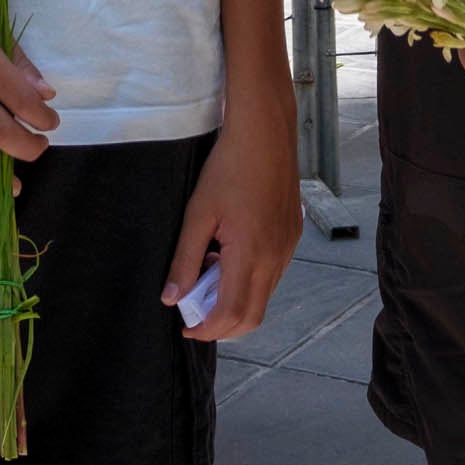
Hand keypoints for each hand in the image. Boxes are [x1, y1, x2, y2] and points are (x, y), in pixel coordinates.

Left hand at [163, 107, 300, 340]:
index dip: (207, 329)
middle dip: (223, 326)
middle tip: (195, 315)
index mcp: (251, 254)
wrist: (265, 134)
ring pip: (264, 296)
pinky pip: (273, 274)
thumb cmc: (228, 168)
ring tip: (208, 277)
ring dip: (236, 301)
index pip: (231, 314)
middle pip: (253, 316)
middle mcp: (275, 258)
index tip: (186, 327)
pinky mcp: (292, 236)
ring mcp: (287, 248)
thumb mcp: (198, 213)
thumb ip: (184, 259)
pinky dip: (250, 281)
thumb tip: (172, 298)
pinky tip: (229, 257)